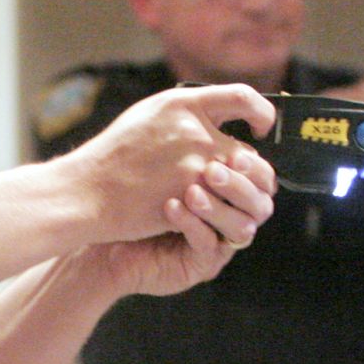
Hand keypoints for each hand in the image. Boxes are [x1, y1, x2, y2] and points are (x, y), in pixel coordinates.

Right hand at [61, 83, 276, 242]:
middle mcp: (194, 131)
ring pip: (242, 185)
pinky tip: (211, 216)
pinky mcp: (190, 198)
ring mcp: (194, 166)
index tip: (260, 129)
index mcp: (183, 104)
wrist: (85, 191)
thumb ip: (184, 114)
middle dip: (252, 172)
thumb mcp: (147, 117)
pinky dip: (220, 215)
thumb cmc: (112, 157)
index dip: (263, 114)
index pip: (244, 97)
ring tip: (231, 202)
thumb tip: (216, 116)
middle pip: (250, 153)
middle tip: (246, 180)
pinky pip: (223, 209)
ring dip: (241, 197)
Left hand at [88, 147, 277, 296]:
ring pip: (242, 227)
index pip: (261, 174)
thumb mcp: (164, 148)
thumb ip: (194, 129)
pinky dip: (192, 223)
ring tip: (191, 190)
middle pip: (260, 200)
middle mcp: (230, 214)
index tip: (238, 142)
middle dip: (239, 182)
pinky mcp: (199, 263)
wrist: (102, 222)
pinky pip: (208, 245)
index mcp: (228, 186)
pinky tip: (170, 206)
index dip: (254, 160)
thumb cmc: (133, 182)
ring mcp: (218, 240)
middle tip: (213, 167)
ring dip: (218, 205)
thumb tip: (219, 99)